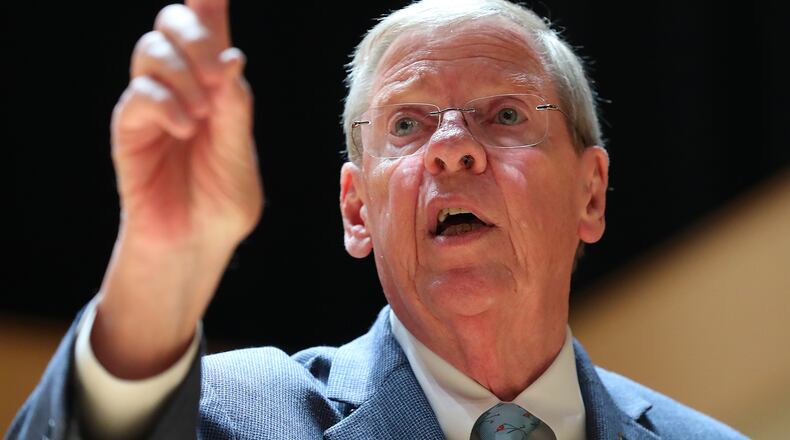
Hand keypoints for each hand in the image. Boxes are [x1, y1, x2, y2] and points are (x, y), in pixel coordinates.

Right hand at [113, 0, 260, 249]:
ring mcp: (152, 105)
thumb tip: (231, 56)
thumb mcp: (240, 153)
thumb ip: (235, 108)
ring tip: (203, 116)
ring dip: (183, 74)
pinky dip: (167, 105)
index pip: (209, 25)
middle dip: (195, 35)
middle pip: (170, 23)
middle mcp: (181, 85)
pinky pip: (139, 96)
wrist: (197, 243)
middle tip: (218, 72)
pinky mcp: (130, 129)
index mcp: (216, 85)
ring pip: (150, 51)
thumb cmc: (223, 200)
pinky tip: (187, 130)